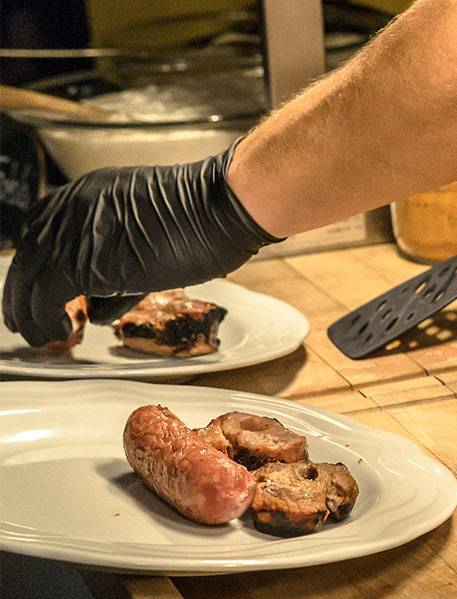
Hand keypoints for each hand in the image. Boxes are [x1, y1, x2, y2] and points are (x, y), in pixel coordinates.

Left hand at [2, 144, 279, 346]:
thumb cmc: (205, 213)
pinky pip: (45, 300)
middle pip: (28, 260)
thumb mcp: (147, 221)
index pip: (41, 234)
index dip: (37, 268)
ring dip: (31, 314)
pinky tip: (57, 333)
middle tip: (26, 320)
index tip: (38, 290)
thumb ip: (117, 249)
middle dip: (23, 295)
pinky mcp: (81, 265)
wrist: (220, 208)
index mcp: (82, 193)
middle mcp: (68, 210)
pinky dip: (44, 321)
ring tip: (42, 335)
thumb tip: (102, 295)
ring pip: (29, 283)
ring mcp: (72, 236)